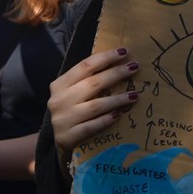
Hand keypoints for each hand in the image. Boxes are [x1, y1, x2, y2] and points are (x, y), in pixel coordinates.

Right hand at [48, 47, 139, 170]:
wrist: (57, 141)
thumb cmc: (71, 110)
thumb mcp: (73, 92)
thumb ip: (88, 79)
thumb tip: (118, 61)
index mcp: (60, 84)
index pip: (85, 66)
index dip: (105, 58)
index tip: (124, 52)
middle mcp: (59, 100)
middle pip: (92, 83)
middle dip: (116, 74)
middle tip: (134, 68)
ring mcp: (62, 119)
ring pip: (95, 106)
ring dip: (117, 99)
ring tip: (135, 94)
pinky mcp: (67, 137)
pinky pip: (91, 126)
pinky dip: (106, 120)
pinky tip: (119, 114)